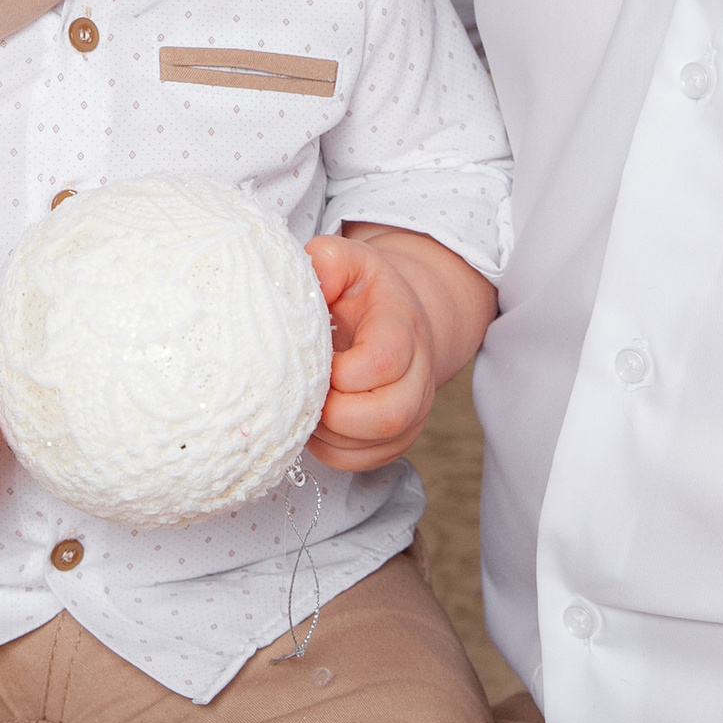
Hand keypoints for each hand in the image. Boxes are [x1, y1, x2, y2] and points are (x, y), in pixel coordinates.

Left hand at [305, 230, 446, 470]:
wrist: (394, 321)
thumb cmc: (361, 291)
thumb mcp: (347, 260)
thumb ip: (329, 259)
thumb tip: (315, 278)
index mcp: (403, 328)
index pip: (384, 361)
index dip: (343, 370)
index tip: (316, 357)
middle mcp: (417, 377)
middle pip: (388, 416)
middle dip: (336, 412)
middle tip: (306, 390)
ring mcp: (410, 414)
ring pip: (371, 447)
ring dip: (326, 432)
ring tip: (305, 401)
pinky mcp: (394, 440)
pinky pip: (358, 463)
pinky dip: (327, 449)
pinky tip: (313, 419)